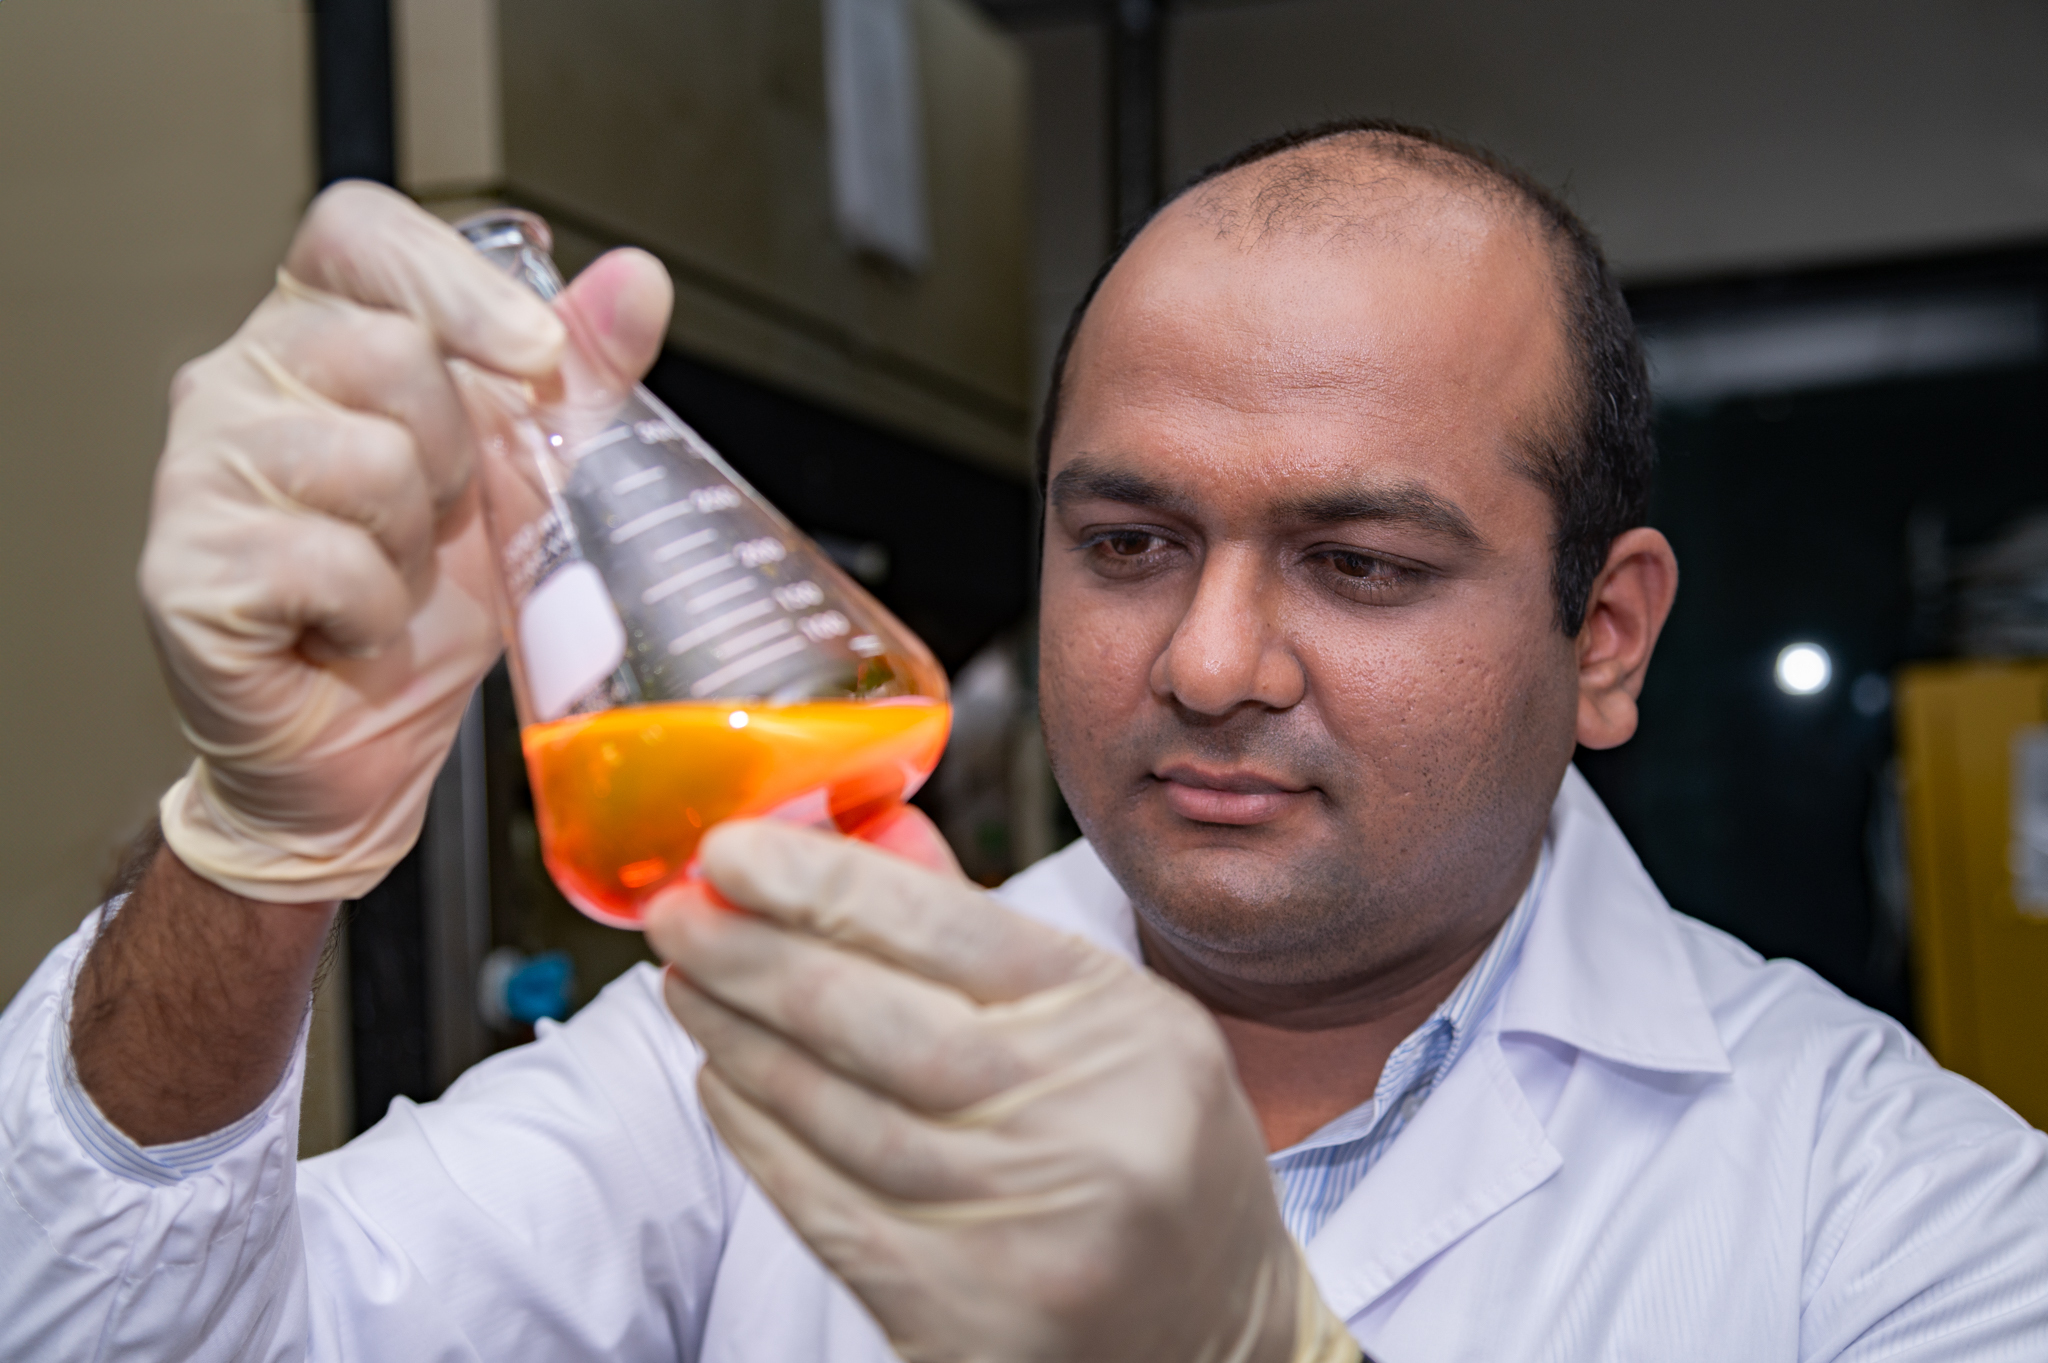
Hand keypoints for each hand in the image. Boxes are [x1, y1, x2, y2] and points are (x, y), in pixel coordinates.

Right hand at [141, 181, 670, 900]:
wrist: (359, 754)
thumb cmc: (422, 612)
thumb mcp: (524, 481)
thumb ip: (577, 375)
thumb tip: (638, 279)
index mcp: (314, 335)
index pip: (359, 229)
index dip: (457, 278)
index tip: (538, 353)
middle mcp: (235, 380)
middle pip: (388, 348)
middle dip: (458, 454)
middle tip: (438, 524)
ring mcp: (195, 470)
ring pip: (366, 457)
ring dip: (414, 546)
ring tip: (391, 583)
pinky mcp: (182, 568)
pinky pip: (326, 562)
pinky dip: (371, 616)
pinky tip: (349, 633)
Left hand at [648, 821, 1360, 1362]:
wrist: (1217, 1338)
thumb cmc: (1160, 1157)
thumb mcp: (1120, 1024)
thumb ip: (991, 938)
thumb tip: (864, 838)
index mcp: (1123, 1028)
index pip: (949, 930)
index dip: (825, 884)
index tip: (731, 848)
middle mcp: (1080, 1128)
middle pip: (875, 1024)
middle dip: (754, 955)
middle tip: (677, 908)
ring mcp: (1020, 1233)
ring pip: (837, 1116)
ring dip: (740, 1041)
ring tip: (688, 982)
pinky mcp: (962, 1318)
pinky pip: (829, 1209)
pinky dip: (763, 1139)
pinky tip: (725, 1082)